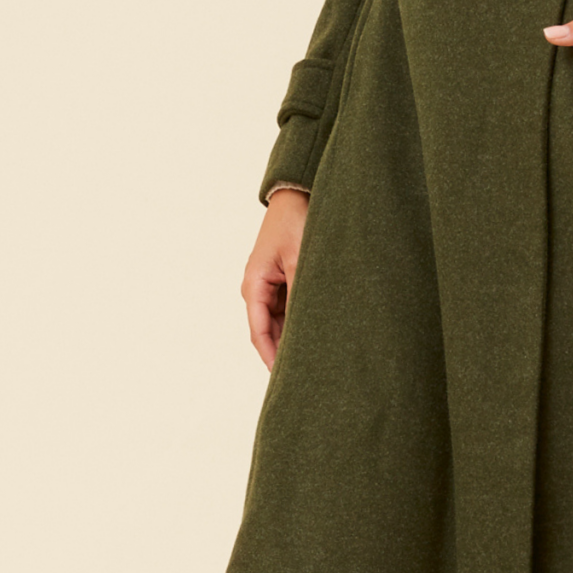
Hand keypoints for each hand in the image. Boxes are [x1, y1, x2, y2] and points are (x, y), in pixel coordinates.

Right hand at [241, 190, 308, 367]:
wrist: (298, 193)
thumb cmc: (296, 221)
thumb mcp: (301, 260)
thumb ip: (300, 296)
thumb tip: (305, 330)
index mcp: (254, 285)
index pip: (260, 333)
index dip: (272, 358)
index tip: (286, 380)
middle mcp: (257, 288)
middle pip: (269, 331)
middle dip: (285, 352)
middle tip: (307, 376)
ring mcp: (270, 285)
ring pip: (281, 322)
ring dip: (295, 337)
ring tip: (316, 358)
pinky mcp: (283, 279)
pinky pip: (289, 308)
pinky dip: (301, 320)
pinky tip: (318, 333)